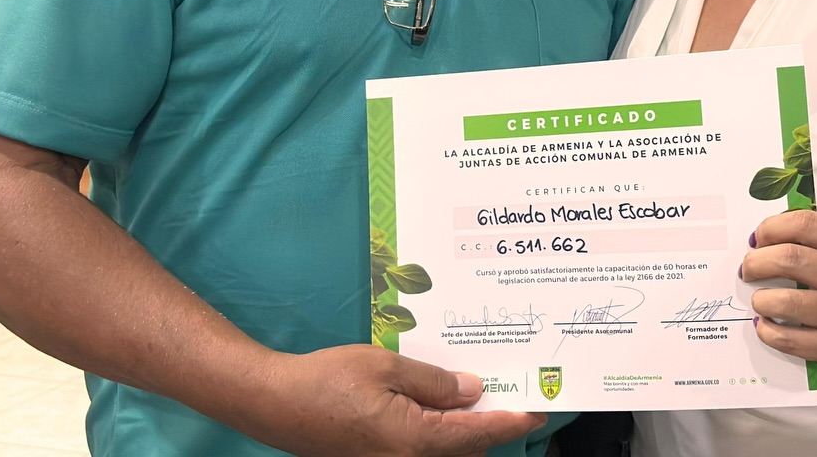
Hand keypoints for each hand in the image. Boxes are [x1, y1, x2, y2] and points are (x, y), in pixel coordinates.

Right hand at [247, 344, 546, 456]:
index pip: (480, 433)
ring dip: (467, 430)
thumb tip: (474, 390)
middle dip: (493, 424)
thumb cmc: (328, 380)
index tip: (541, 410)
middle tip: (514, 393)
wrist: (275, 404)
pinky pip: (423, 452)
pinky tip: (443, 406)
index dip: (513, 421)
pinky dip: (442, 434)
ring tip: (480, 395)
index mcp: (416, 441)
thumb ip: (435, 381)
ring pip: (447, 453)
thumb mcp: (387, 367)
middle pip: (468, 448)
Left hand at [742, 209, 816, 385]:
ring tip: (759, 299)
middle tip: (748, 268)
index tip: (758, 238)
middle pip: (790, 258)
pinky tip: (765, 324)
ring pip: (786, 301)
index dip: (772, 227)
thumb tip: (767, 236)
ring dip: (761, 298)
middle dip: (756, 261)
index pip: (806, 224)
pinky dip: (768, 331)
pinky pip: (790, 339)